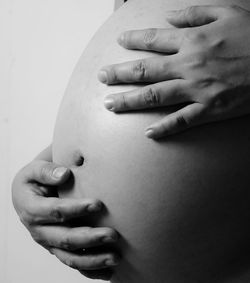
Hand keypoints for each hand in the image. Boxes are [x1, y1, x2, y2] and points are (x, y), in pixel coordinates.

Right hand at [12, 160, 119, 280]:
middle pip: (65, 239)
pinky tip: (109, 272)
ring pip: (70, 258)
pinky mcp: (58, 249)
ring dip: (93, 259)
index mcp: (31, 209)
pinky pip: (73, 263)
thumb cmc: (35, 180)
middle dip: (90, 238)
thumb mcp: (34, 170)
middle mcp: (39, 230)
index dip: (76, 209)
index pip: (55, 211)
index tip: (98, 204)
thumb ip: (47, 171)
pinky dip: (90, 270)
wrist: (29, 194)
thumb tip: (64, 174)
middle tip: (113, 235)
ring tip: (116, 258)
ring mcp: (49, 243)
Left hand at [99, 5, 249, 138]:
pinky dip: (165, 128)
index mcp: (192, 40)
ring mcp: (197, 90)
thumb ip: (195, 14)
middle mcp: (189, 66)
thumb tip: (170, 17)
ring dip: (129, 101)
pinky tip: (148, 133)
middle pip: (145, 70)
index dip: (133, 40)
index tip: (119, 41)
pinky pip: (182, 121)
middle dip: (119, 73)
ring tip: (110, 105)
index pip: (153, 40)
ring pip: (155, 97)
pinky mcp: (210, 109)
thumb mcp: (227, 12)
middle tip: (101, 77)